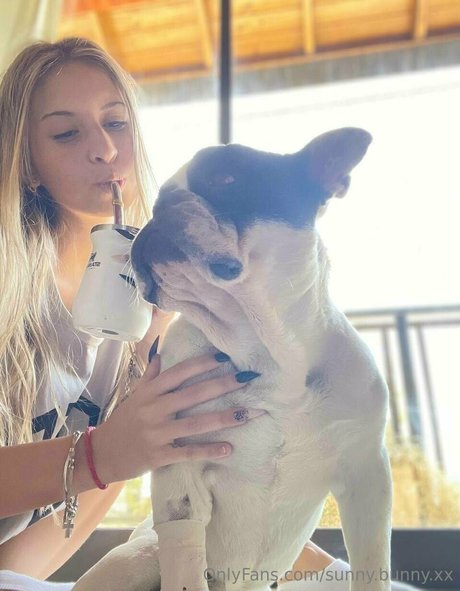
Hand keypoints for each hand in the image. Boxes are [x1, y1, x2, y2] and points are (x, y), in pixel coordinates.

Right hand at [91, 350, 262, 482]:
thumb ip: (151, 374)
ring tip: (249, 413)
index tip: (225, 356)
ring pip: (196, 423)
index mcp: (151, 392)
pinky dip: (208, 450)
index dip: (202, 363)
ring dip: (224, 418)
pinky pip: (188, 452)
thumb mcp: (135, 394)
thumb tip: (160, 350)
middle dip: (223, 385)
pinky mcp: (159, 456)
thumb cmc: (124, 421)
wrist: (102, 453)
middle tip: (248, 378)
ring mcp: (157, 433)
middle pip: (193, 394)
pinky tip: (229, 448)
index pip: (180, 372)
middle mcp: (155, 409)